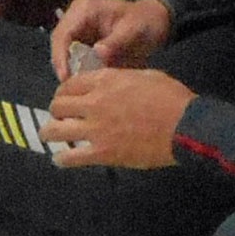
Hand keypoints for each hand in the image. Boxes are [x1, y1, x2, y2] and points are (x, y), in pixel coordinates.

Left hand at [43, 67, 195, 169]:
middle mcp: (94, 102)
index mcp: (105, 80)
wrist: (184, 125)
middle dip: (56, 111)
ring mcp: (95, 128)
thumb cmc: (171, 98)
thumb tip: (112, 85)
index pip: (70, 84)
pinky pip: (70, 156)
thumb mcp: (144, 76)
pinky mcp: (101, 152)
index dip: (64, 91)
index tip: (67, 98)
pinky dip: (62, 158)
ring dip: (50, 132)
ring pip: (54, 130)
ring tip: (51, 136)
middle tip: (60, 117)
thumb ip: (121, 79)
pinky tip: (60, 159)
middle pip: (57, 105)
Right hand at [48, 0, 171, 80]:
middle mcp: (75, 20)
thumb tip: (97, 53)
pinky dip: (78, 72)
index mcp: (83, 11)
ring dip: (69, 71)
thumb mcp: (133, 28)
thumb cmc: (144, 20)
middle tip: (69, 89)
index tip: (66, 77)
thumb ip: (116, 41)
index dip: (60, 56)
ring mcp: (77, 33)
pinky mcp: (83, 45)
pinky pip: (74, 61)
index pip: (62, 34)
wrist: (153, 22)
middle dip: (62, 67)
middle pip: (58, 46)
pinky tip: (85, 86)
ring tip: (77, 90)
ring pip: (63, 55)